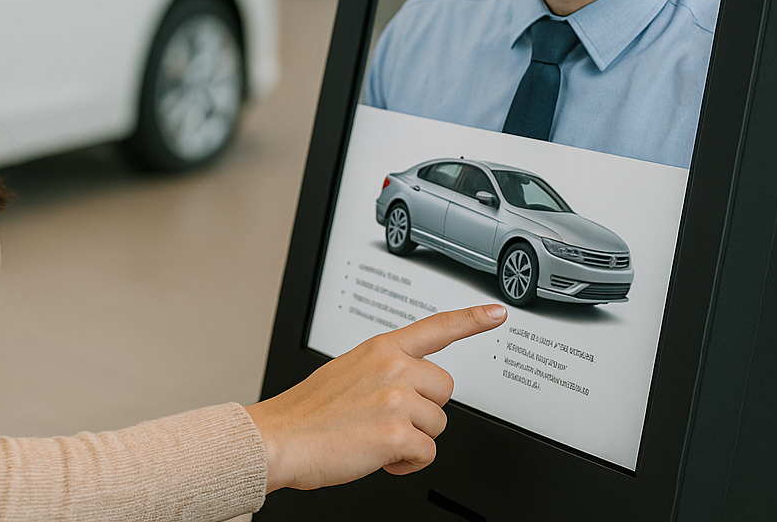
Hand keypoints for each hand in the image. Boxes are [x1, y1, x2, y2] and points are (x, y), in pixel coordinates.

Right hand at [245, 304, 506, 491]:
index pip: (436, 327)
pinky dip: (407, 463)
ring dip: (413, 438)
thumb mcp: (347, 371)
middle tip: (387, 419)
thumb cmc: (308, 413)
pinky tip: (379, 456)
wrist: (279, 439)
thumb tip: (408, 388)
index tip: (497, 313)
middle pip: (444, 389)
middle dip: (423, 409)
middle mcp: (392, 367)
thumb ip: (383, 370)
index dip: (472, 320)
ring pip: (437, 423)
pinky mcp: (397, 433)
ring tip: (376, 437)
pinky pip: (427, 453)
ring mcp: (396, 399)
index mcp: (380, 348)